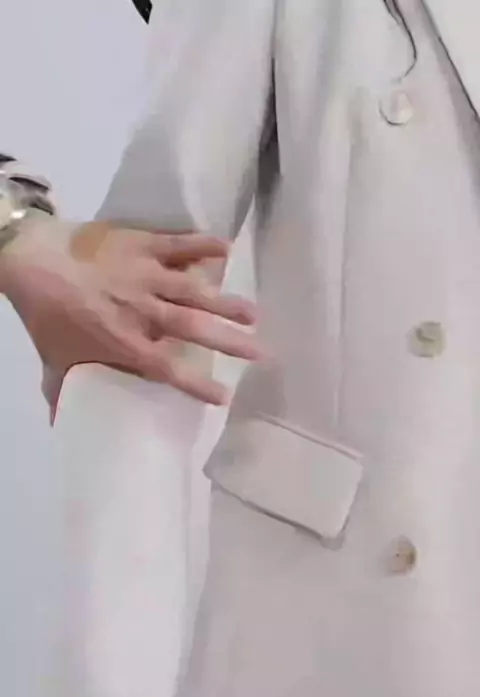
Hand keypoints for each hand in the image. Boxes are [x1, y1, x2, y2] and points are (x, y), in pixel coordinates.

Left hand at [0, 217, 258, 409]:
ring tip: (254, 313)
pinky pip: (178, 244)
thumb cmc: (46, 315)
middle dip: (230, 341)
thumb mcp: (54, 360)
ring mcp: (144, 274)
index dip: (197, 385)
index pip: (167, 368)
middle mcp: (141, 310)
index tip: (224, 397)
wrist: (30, 259)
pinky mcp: (141, 243)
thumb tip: (61, 424)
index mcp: (123, 342)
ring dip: (226, 301)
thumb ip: (62, 392)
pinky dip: (202, 245)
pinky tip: (227, 249)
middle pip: (193, 328)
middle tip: (260, 352)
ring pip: (193, 289)